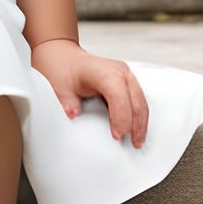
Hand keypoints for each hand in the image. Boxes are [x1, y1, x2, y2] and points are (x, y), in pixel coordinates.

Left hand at [30, 39, 147, 147]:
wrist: (67, 58)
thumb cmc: (65, 70)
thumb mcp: (61, 88)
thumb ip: (68, 102)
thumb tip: (75, 115)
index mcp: (104, 72)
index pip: (119, 96)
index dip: (121, 118)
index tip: (117, 135)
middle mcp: (120, 72)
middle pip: (136, 101)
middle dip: (137, 125)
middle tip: (134, 144)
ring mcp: (126, 75)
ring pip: (141, 101)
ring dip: (141, 122)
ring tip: (137, 141)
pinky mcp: (128, 81)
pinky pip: (138, 99)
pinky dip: (139, 115)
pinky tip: (136, 129)